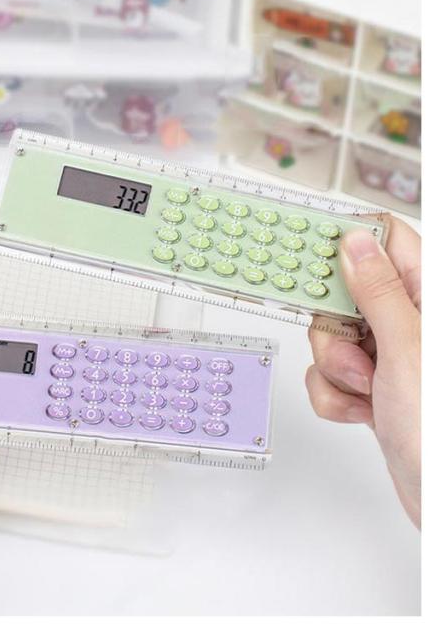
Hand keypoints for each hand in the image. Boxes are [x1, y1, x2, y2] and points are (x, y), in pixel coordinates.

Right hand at [306, 216, 420, 526]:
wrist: (438, 498)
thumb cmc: (438, 431)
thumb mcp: (407, 349)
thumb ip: (379, 291)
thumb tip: (356, 242)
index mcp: (427, 301)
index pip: (386, 243)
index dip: (348, 240)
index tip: (310, 247)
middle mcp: (407, 323)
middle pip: (344, 295)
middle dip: (335, 327)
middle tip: (354, 347)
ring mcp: (387, 355)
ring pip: (331, 338)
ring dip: (337, 369)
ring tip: (369, 389)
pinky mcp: (370, 384)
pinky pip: (330, 374)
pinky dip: (336, 395)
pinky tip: (364, 411)